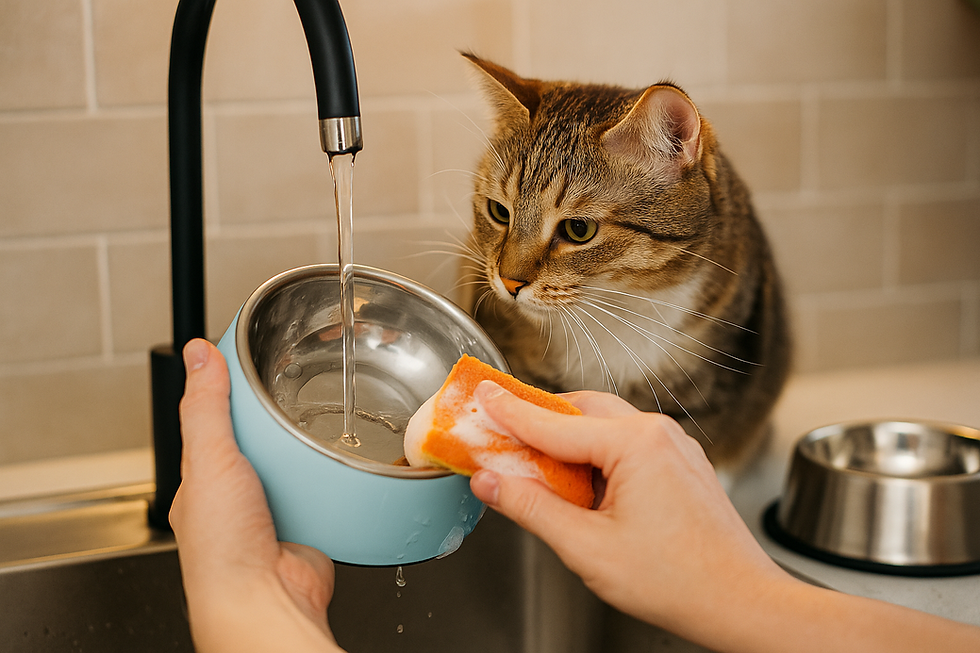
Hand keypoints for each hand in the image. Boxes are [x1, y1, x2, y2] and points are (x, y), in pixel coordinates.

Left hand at [170, 339, 345, 652]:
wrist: (268, 601)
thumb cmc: (224, 551)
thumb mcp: (209, 461)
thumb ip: (205, 409)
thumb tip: (195, 356)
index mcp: (205, 480)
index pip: (215, 421)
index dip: (231, 391)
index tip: (253, 362)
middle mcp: (239, 495)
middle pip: (264, 440)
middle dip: (281, 420)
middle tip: (302, 388)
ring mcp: (276, 510)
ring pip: (298, 464)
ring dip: (312, 449)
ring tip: (329, 422)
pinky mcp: (310, 523)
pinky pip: (328, 490)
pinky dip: (337, 478)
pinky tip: (346, 464)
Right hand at [467, 381, 979, 652]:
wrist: (740, 602)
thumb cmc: (678, 580)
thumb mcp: (587, 548)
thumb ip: (532, 508)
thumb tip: (492, 482)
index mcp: (634, 444)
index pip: (552, 421)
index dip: (509, 411)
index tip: (480, 394)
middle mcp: (657, 433)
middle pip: (581, 409)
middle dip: (539, 418)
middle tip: (502, 430)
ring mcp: (673, 446)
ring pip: (605, 425)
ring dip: (567, 438)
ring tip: (535, 466)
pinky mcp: (680, 464)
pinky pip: (627, 443)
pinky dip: (594, 453)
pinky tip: (579, 483)